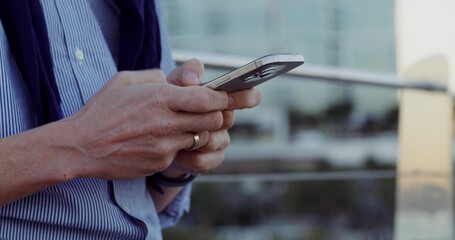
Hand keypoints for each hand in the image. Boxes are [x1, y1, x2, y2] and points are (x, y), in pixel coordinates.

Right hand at [65, 69, 228, 179]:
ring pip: (199, 138)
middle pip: (212, 120)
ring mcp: (165, 146)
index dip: (220, 97)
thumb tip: (174, 81)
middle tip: (208, 111)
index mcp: (159, 98)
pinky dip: (176, 145)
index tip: (223, 96)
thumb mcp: (125, 81)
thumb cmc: (101, 111)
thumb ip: (155, 76)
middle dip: (215, 115)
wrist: (81, 147)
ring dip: (196, 131)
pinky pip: (179, 152)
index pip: (206, 98)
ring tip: (177, 125)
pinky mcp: (160, 162)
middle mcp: (166, 123)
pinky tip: (157, 140)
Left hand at [163, 59, 260, 175]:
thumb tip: (193, 80)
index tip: (231, 98)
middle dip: (211, 117)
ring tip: (181, 134)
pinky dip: (190, 157)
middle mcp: (225, 119)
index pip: (249, 95)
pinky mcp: (210, 159)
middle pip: (229, 119)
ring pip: (217, 140)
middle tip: (192, 114)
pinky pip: (205, 160)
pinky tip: (178, 152)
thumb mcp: (174, 83)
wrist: (157, 135)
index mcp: (224, 98)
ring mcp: (220, 140)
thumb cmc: (171, 104)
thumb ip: (186, 73)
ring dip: (199, 138)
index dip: (247, 96)